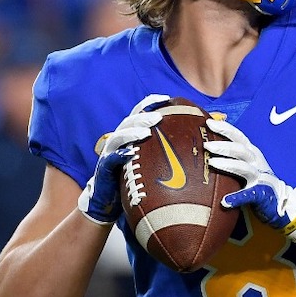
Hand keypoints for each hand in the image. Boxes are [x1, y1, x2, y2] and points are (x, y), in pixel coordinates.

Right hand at [77, 94, 168, 224]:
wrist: (108, 198)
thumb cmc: (132, 178)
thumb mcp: (147, 160)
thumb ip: (160, 149)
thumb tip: (191, 143)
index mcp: (129, 134)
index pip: (139, 113)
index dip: (150, 103)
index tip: (166, 98)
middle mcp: (118, 140)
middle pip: (129, 122)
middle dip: (143, 117)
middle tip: (159, 117)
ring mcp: (109, 153)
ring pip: (119, 137)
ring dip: (132, 133)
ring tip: (146, 133)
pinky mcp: (104, 167)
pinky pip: (111, 159)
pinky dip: (119, 155)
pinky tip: (130, 153)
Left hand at [204, 118, 295, 241]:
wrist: (278, 200)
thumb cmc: (255, 178)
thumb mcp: (244, 161)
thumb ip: (230, 153)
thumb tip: (206, 143)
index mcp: (250, 152)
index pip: (237, 137)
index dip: (225, 128)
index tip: (208, 122)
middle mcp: (256, 161)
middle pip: (240, 149)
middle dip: (223, 145)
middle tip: (206, 145)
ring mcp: (260, 177)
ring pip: (244, 167)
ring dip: (228, 164)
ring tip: (212, 162)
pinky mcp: (261, 194)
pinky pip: (249, 195)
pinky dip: (237, 197)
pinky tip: (225, 201)